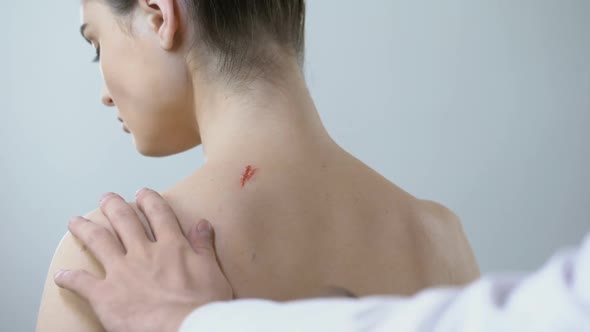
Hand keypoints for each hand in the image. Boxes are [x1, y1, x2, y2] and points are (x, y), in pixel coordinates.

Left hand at [54, 188, 232, 331]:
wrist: (182, 328)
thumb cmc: (202, 306)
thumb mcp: (213, 272)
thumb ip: (204, 246)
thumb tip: (203, 224)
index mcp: (172, 246)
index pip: (159, 214)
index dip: (149, 201)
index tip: (142, 193)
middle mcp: (144, 252)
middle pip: (124, 220)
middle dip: (113, 206)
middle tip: (106, 198)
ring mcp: (122, 271)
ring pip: (98, 241)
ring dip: (85, 229)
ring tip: (76, 222)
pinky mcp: (106, 294)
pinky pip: (82, 282)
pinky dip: (69, 278)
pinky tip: (62, 275)